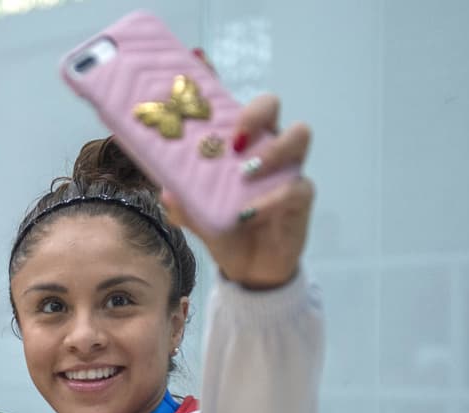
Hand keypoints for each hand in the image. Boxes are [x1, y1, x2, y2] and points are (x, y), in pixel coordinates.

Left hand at [162, 93, 314, 288]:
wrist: (247, 266)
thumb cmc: (223, 227)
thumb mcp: (196, 215)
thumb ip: (182, 202)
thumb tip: (167, 191)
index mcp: (239, 142)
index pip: (232, 106)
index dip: (221, 90)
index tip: (205, 93)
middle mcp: (266, 146)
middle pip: (272, 106)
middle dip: (255, 113)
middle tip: (234, 140)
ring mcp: (287, 168)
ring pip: (299, 135)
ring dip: (272, 150)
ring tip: (245, 173)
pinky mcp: (300, 197)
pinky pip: (296, 187)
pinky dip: (270, 199)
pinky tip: (248, 213)